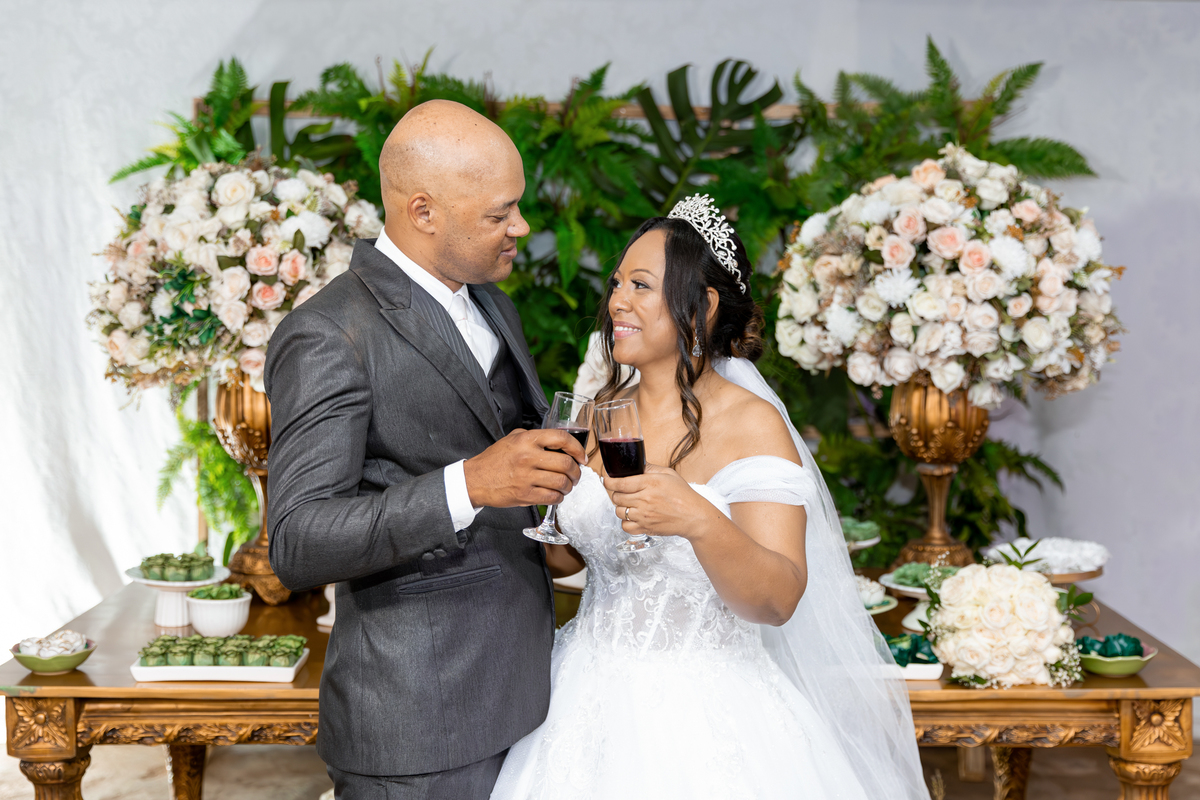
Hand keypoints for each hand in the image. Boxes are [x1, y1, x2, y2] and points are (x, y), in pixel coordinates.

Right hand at [464, 428, 584, 507]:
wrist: (475, 479)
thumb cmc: (494, 459)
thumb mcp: (512, 439)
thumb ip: (534, 437)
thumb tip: (558, 442)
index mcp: (527, 440)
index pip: (561, 439)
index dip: (577, 448)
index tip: (582, 457)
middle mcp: (528, 457)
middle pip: (566, 464)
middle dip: (576, 472)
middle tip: (576, 475)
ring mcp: (527, 477)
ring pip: (562, 483)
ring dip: (569, 486)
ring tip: (567, 486)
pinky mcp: (525, 495)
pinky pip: (552, 497)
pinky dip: (559, 497)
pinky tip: (556, 495)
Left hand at [603, 464, 709, 538]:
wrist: (694, 516)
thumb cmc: (684, 495)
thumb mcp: (668, 474)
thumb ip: (650, 468)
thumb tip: (635, 464)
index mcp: (649, 484)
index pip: (619, 483)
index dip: (609, 481)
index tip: (606, 479)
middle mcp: (644, 500)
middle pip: (616, 497)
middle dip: (616, 493)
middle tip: (622, 491)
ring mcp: (644, 515)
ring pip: (619, 512)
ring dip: (621, 507)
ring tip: (629, 504)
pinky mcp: (646, 528)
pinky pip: (625, 526)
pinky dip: (626, 522)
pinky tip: (633, 516)